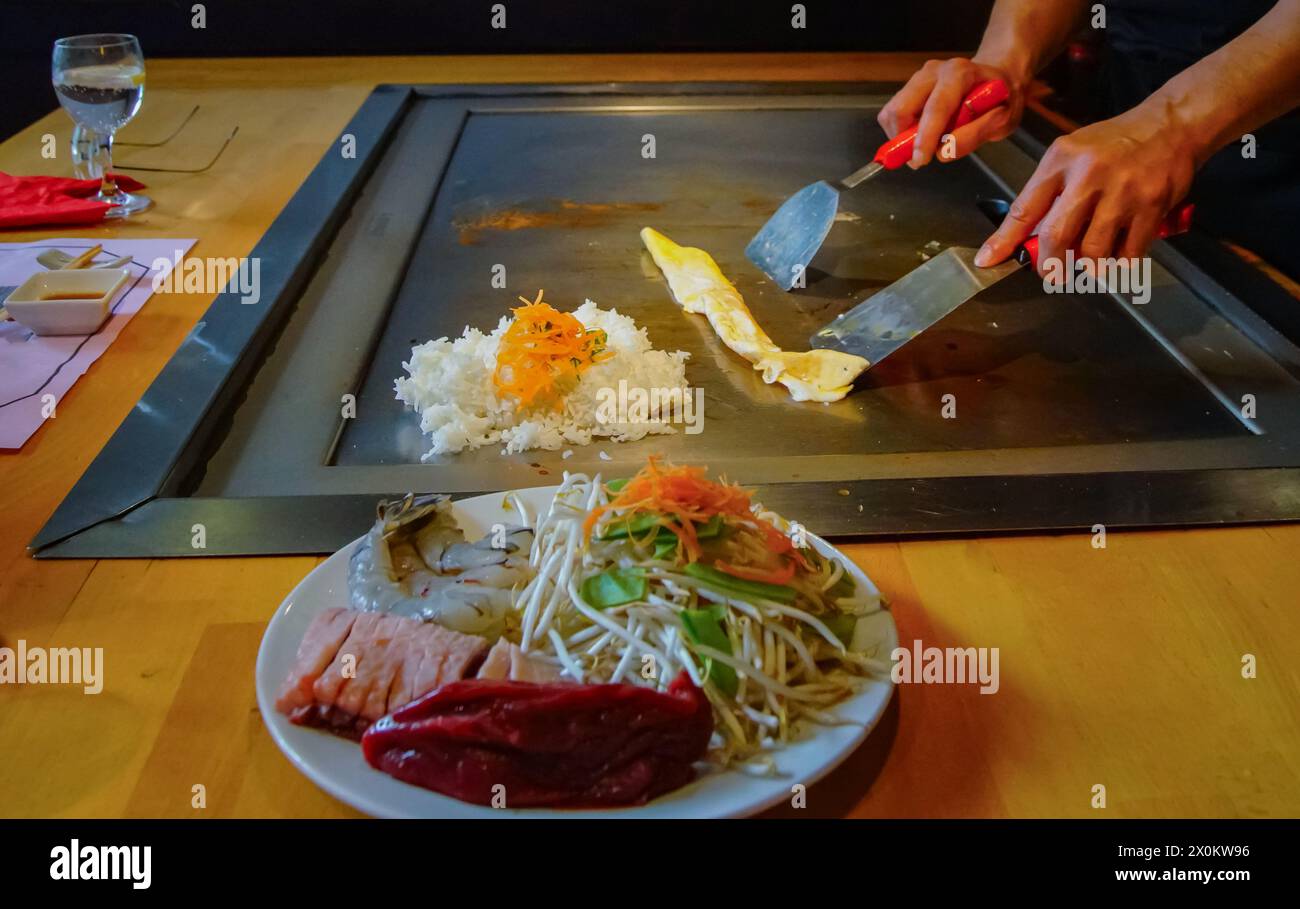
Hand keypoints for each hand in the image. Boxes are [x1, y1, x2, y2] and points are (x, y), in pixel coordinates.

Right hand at [877, 57, 1027, 167]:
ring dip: (902, 137)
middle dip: (903, 139)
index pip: (936, 107)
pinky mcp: (909, 88)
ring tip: (926, 144)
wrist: (995, 76)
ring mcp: (918, 78)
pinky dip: (902, 132)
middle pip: (901, 108)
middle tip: (920, 157)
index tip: (920, 160)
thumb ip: (976, 134)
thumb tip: (942, 152)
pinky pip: (893, 115)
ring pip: (892, 113)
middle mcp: (934, 71)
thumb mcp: (1004, 120)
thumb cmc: (1001, 99)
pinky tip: (922, 133)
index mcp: (960, 74)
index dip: (925, 136)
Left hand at [975, 106, 1198, 271]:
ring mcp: (1122, 192)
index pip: (1024, 208)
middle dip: (1048, 264)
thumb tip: (1026, 237)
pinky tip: (1116, 254)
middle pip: (1056, 236)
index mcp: (1061, 161)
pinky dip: (1118, 262)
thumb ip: (1048, 191)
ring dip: (1086, 265)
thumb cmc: (1114, 144)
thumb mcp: (1070, 154)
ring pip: (1093, 251)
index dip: (1004, 241)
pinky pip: (1128, 252)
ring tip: (1087, 261)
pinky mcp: (1151, 206)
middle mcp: (1089, 175)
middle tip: (1050, 273)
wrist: (1170, 125)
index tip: (988, 261)